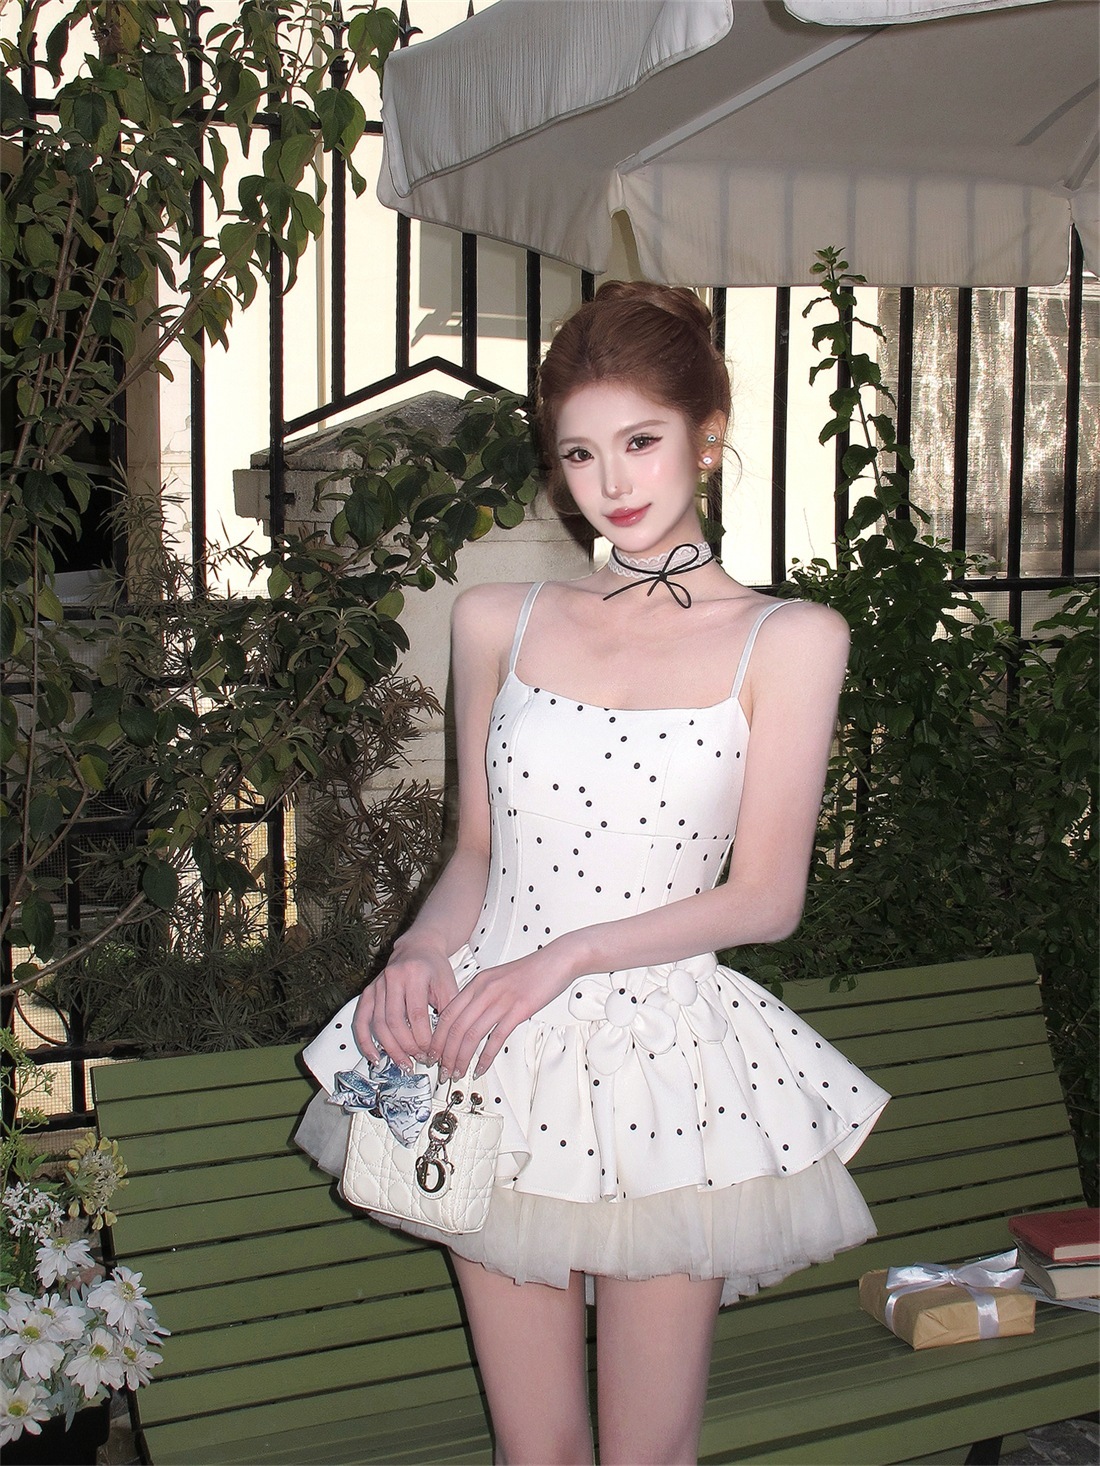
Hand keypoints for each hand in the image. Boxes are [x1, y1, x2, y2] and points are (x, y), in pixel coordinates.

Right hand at [353, 940, 458, 1070]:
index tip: (431, 1052)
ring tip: (403, 1063)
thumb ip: (448, 1012)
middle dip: (407, 1046)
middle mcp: (392, 978)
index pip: (416, 1014)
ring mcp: (377, 985)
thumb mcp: (448, 985)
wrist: (418, 946)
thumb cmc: (435, 967)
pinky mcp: (368, 992)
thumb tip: (444, 1046)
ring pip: (378, 1023)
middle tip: (419, 1059)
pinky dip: (365, 1040)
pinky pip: (361, 1019)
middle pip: (395, 1020)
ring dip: (390, 1048)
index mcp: (415, 974)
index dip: (423, 1037)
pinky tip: (374, 1056)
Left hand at [427, 944, 574, 1079]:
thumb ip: (482, 995)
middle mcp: (484, 991)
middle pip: (455, 1028)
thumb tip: (469, 1018)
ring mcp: (500, 1001)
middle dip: (445, 1054)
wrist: (557, 960)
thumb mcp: (498, 978)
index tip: (434, 1053)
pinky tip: (481, 1067)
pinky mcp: (517, 1010)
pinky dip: (485, 1057)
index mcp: (477, 983)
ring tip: (459, 1072)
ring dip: (461, 1059)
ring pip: (471, 1035)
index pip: (447, 1014)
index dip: (437, 1038)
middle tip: (443, 1069)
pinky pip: (496, 1038)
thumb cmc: (531, 971)